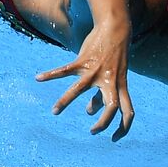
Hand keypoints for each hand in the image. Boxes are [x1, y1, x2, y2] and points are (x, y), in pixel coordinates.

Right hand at [35, 21, 134, 140]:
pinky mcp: (84, 60)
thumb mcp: (114, 75)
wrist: (115, 27)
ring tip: (54, 112)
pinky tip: (39, 78)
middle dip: (103, 122)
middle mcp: (110, 80)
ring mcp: (96, 70)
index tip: (115, 139)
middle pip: (112, 106)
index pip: (128, 111)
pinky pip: (64, 70)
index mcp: (120, 85)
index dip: (124, 127)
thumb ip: (104, 93)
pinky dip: (51, 75)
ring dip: (66, 101)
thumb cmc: (115, 55)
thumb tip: (90, 111)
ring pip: (80, 89)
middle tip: (92, 131)